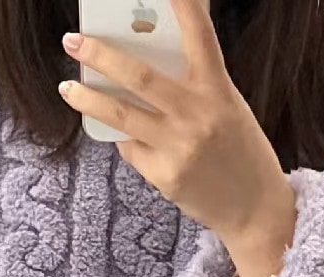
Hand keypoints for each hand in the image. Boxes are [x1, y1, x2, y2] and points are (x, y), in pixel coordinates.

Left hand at [60, 0, 297, 276]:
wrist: (255, 210)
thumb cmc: (241, 152)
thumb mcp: (228, 107)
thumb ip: (194, 86)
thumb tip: (146, 67)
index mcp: (218, 90)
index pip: (200, 37)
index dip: (184, 6)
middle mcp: (197, 115)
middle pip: (139, 76)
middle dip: (100, 55)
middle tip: (72, 41)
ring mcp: (179, 147)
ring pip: (121, 116)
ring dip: (88, 99)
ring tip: (68, 87)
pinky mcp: (165, 176)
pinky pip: (132, 149)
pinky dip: (124, 139)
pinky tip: (120, 136)